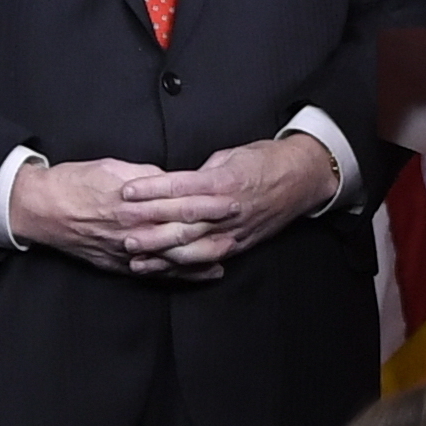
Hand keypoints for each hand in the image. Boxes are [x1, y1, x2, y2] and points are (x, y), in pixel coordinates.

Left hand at [91, 137, 338, 276]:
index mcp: (225, 181)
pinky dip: (184, 267)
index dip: (152, 190)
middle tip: (122, 229)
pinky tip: (164, 268)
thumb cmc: (265, 161)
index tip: (126, 191)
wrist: (302, 177)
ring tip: (135, 254)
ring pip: (193, 246)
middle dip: (150, 226)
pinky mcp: (239, 244)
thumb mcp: (230, 156)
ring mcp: (234, 230)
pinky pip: (207, 260)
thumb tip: (174, 183)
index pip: (181, 187)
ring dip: (162, 253)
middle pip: (183, 220)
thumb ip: (201, 173)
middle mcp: (229, 209)